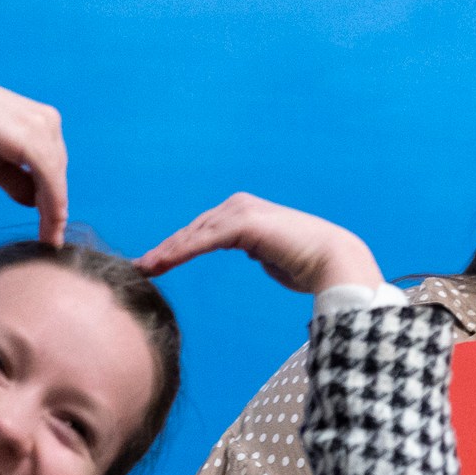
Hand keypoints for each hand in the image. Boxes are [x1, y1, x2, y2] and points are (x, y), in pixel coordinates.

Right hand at [0, 69, 67, 244]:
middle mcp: (48, 120)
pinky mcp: (33, 140)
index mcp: (39, 120)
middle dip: (55, 207)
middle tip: (52, 238)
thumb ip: (17, 180)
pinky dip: (52, 205)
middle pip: (58, 173)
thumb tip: (34, 202)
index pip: (53, 164)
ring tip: (50, 239)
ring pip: (56, 179)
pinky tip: (50, 225)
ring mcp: (43, 128)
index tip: (53, 227)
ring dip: (55, 212)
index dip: (53, 197)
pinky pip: (50, 181)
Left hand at [135, 193, 384, 294]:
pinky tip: (162, 264)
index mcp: (246, 212)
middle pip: (193, 230)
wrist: (334, 261)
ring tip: (144, 268)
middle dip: (166, 249)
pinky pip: (204, 240)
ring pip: (194, 235)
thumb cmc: (309, 264)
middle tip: (141, 267)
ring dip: (167, 252)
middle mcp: (240, 206)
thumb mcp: (274, 254)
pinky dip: (181, 253)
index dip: (178, 248)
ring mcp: (241, 212)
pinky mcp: (243, 224)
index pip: (203, 232)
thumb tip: (251, 252)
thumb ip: (258, 249)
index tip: (156, 264)